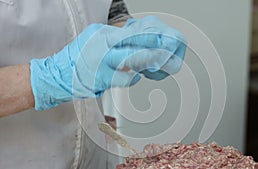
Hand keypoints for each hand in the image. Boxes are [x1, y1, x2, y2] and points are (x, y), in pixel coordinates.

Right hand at [30, 16, 186, 109]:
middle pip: (133, 43)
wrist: (58, 74)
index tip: (160, 36)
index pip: (129, 32)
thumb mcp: (94, 37)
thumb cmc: (78, 56)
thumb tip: (132, 37)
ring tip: (157, 62)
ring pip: (130, 59)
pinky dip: (133, 78)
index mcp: (102, 34)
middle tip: (166, 48)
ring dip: (146, 60)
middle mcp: (103, 46)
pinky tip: (137, 77)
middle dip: (152, 45)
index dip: (147, 34)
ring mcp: (102, 62)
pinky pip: (123, 78)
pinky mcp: (102, 78)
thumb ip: (113, 37)